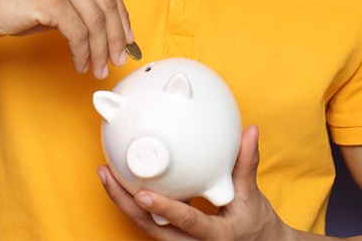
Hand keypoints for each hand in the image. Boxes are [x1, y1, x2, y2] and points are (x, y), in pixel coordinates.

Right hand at [0, 0, 135, 78]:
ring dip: (99, 50)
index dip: (121, 16)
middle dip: (115, 36)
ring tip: (97, 67)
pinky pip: (77, 32)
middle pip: (107, 2)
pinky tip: (80, 62)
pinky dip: (82, 52)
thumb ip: (80, 0)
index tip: (126, 38)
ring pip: (95, 20)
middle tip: (117, 58)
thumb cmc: (11, 0)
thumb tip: (113, 30)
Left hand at [99, 124, 284, 240]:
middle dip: (124, 202)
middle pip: (150, 227)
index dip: (164, 208)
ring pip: (145, 224)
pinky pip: (149, 221)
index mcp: (214, 235)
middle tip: (107, 175)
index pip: (186, 221)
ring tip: (107, 175)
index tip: (142, 194)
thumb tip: (250, 132)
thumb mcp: (252, 196)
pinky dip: (133, 204)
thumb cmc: (254, 224)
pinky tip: (123, 185)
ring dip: (123, 201)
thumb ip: (246, 164)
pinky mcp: (172, 236)